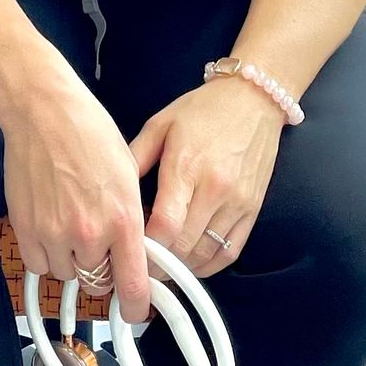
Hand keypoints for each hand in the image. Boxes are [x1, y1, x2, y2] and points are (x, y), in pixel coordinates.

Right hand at [0, 75, 154, 324]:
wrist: (44, 113)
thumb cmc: (90, 134)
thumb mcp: (129, 174)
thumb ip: (133, 219)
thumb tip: (137, 252)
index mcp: (123, 219)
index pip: (133, 284)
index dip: (136, 308)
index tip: (135, 313)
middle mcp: (89, 234)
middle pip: (97, 281)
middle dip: (101, 268)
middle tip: (98, 240)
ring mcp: (54, 234)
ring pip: (67, 273)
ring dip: (72, 259)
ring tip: (72, 222)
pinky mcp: (26, 229)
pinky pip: (39, 264)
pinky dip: (46, 253)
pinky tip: (51, 225)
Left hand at [125, 75, 283, 280]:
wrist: (254, 99)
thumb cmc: (203, 110)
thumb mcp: (160, 125)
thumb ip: (135, 158)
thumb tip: (111, 191)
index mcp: (186, 166)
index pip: (165, 225)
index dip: (145, 248)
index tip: (129, 253)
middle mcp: (215, 189)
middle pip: (183, 246)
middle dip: (158, 263)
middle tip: (140, 264)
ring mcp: (237, 202)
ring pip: (206, 255)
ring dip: (181, 267)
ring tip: (162, 261)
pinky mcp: (253, 209)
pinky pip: (230, 252)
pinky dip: (208, 265)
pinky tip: (190, 260)